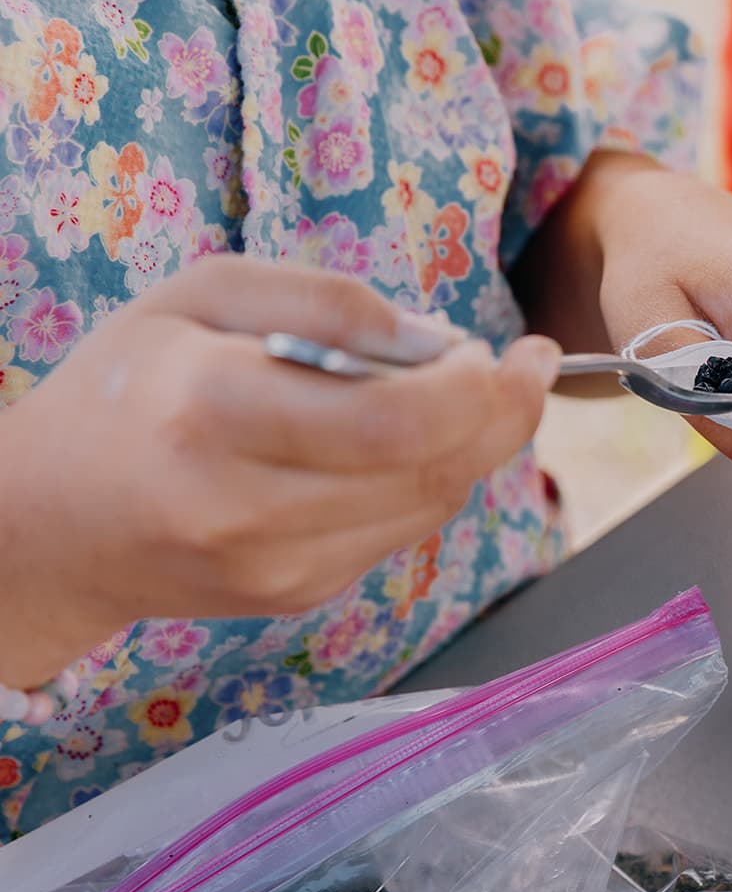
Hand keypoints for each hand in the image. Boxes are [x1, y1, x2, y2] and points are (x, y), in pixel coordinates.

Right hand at [0, 256, 559, 686]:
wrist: (49, 525)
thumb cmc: (124, 387)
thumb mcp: (202, 295)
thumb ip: (326, 302)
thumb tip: (439, 342)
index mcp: (214, 410)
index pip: (396, 421)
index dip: (479, 389)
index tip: (503, 349)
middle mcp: (246, 505)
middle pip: (434, 470)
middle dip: (502, 414)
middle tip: (521, 366)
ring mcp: (275, 566)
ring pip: (431, 506)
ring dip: (469, 448)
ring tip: (453, 395)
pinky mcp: (295, 596)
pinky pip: (399, 533)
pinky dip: (421, 483)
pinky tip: (395, 446)